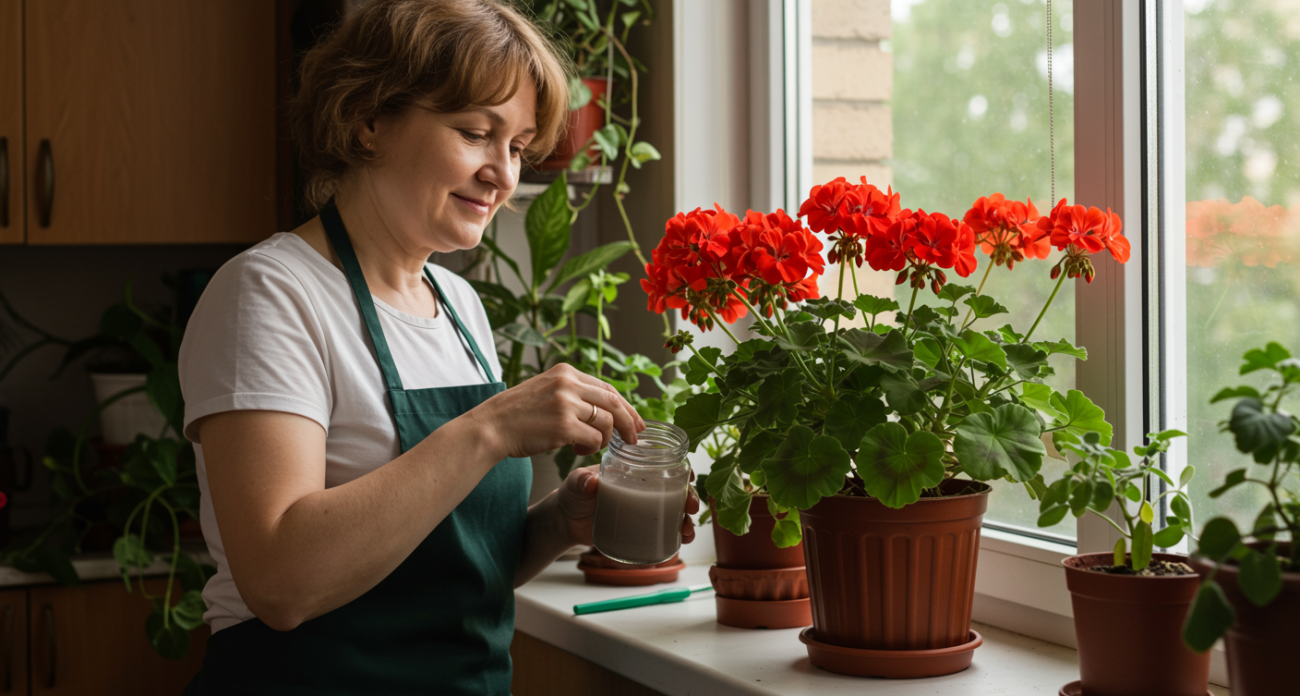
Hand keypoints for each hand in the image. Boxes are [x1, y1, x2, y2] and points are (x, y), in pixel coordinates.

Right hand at [470, 363, 643, 458]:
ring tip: (591, 446)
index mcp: (565, 372)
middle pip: (614, 401)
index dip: (625, 406)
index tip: (634, 421)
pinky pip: (594, 438)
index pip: (606, 387)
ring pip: (607, 421)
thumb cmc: (515, 415)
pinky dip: (592, 447)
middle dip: (629, 422)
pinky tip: (579, 450)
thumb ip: (570, 393)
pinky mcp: (563, 426)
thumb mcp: (544, 390)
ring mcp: (566, 404)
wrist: (489, 427)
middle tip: (635, 439)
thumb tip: (601, 408)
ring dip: (606, 438)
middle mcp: (568, 383)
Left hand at [555, 465, 700, 547]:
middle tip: (691, 507)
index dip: (680, 469)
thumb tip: (590, 482)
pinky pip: (664, 531)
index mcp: (633, 471)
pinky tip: (681, 541)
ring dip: (687, 520)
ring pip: (674, 512)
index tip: (689, 476)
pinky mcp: (640, 528)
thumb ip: (582, 481)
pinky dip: (676, 536)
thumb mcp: (577, 483)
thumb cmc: (573, 494)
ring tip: (687, 530)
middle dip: (689, 497)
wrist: (566, 521)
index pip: (663, 464)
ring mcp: (643, 510)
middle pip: (675, 490)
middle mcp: (643, 489)